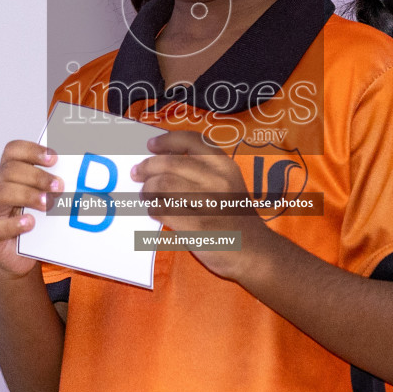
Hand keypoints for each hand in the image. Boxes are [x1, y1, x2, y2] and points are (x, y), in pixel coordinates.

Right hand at [0, 140, 63, 279]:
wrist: (17, 256)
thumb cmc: (33, 223)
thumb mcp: (42, 200)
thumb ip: (53, 187)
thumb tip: (81, 177)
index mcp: (8, 174)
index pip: (13, 151)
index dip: (32, 150)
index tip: (54, 158)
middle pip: (9, 171)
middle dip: (37, 176)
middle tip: (59, 186)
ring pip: (1, 194)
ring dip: (28, 196)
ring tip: (48, 204)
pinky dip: (14, 224)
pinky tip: (30, 223)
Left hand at [130, 130, 273, 278]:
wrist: (255, 251)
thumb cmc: (235, 217)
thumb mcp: (229, 183)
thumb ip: (203, 170)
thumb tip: (161, 161)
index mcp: (225, 165)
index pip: (191, 140)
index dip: (166, 140)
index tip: (151, 146)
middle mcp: (218, 180)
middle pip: (170, 163)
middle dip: (147, 167)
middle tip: (137, 174)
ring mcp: (208, 203)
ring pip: (163, 185)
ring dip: (147, 190)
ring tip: (146, 196)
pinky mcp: (198, 226)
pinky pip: (163, 210)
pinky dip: (153, 209)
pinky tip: (155, 211)